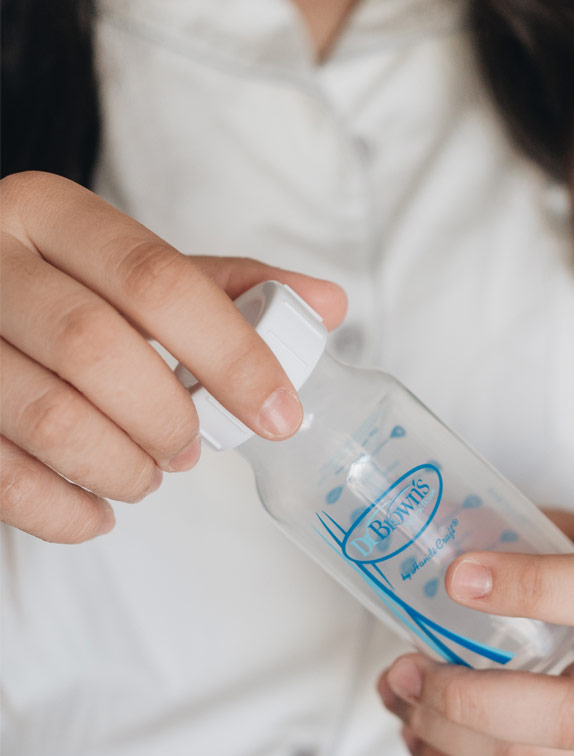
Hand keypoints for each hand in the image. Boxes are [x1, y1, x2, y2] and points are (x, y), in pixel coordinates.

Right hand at [0, 172, 345, 541]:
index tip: (279, 414)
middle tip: (191, 448)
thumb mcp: (135, 273)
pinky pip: (0, 479)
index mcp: (50, 214)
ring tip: (148, 475)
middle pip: (96, 350)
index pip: (156, 281)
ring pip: (48, 419)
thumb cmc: (67, 291)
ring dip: (122, 468)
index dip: (231, 354)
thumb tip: (328, 305)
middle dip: (167, 417)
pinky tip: (97, 512)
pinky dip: (64, 512)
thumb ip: (228, 288)